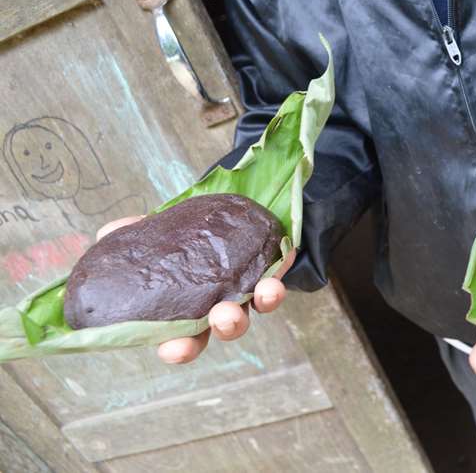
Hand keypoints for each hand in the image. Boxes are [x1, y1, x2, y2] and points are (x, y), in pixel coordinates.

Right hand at [96, 215, 295, 363]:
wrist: (244, 215)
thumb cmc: (199, 237)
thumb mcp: (165, 232)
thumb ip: (139, 232)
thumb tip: (108, 233)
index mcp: (194, 307)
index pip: (185, 337)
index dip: (180, 348)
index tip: (171, 348)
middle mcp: (225, 305)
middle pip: (225, 328)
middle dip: (224, 328)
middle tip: (220, 319)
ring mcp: (252, 289)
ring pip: (256, 309)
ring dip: (255, 304)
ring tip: (250, 297)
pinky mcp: (275, 269)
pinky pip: (279, 278)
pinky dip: (276, 278)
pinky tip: (272, 278)